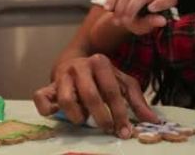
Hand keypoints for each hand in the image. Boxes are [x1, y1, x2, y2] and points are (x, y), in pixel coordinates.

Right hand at [33, 53, 158, 138]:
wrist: (74, 63)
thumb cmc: (101, 77)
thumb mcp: (122, 83)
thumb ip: (137, 101)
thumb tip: (153, 121)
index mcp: (100, 62)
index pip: (112, 91)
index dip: (120, 114)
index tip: (125, 132)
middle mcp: (80, 66)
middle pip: (91, 95)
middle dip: (101, 117)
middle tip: (107, 130)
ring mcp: (62, 76)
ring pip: (66, 100)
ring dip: (77, 115)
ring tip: (84, 119)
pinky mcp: (47, 85)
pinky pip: (41, 99)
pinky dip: (48, 110)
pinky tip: (60, 115)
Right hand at [104, 0, 177, 34]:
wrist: (126, 17)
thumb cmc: (140, 23)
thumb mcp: (144, 27)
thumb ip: (151, 23)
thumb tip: (162, 21)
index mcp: (164, 2)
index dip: (161, 2)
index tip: (151, 9)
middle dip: (132, 8)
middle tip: (124, 21)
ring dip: (120, 8)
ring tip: (117, 21)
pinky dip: (112, 0)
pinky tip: (109, 9)